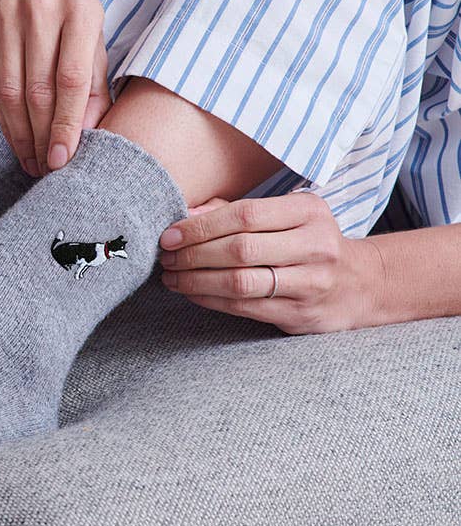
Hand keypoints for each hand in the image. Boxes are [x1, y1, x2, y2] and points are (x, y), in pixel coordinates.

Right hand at [0, 0, 109, 176]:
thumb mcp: (95, 36)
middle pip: (37, 89)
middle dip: (43, 136)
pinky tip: (14, 135)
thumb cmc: (74, 8)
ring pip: (9, 90)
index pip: (71, 79)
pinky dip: (2, 115)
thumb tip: (88, 135)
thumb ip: (95, 83)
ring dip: (20, 133)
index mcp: (80, 10)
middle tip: (48, 169)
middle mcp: (40, 9)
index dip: (67, 124)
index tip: (64, 159)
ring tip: (31, 160)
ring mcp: (5, 14)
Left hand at [157, 192, 385, 333]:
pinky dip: (211, 300)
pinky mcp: (302, 314)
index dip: (201, 226)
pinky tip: (192, 292)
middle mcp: (315, 245)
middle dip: (193, 254)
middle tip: (165, 257)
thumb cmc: (307, 241)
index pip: (244, 215)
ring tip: (172, 277)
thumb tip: (184, 215)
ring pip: (240, 282)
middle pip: (240, 249)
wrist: (360, 284)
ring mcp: (312, 283)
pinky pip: (245, 307)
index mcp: (309, 211)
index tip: (169, 235)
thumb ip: (235, 210)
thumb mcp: (285, 214)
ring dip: (196, 281)